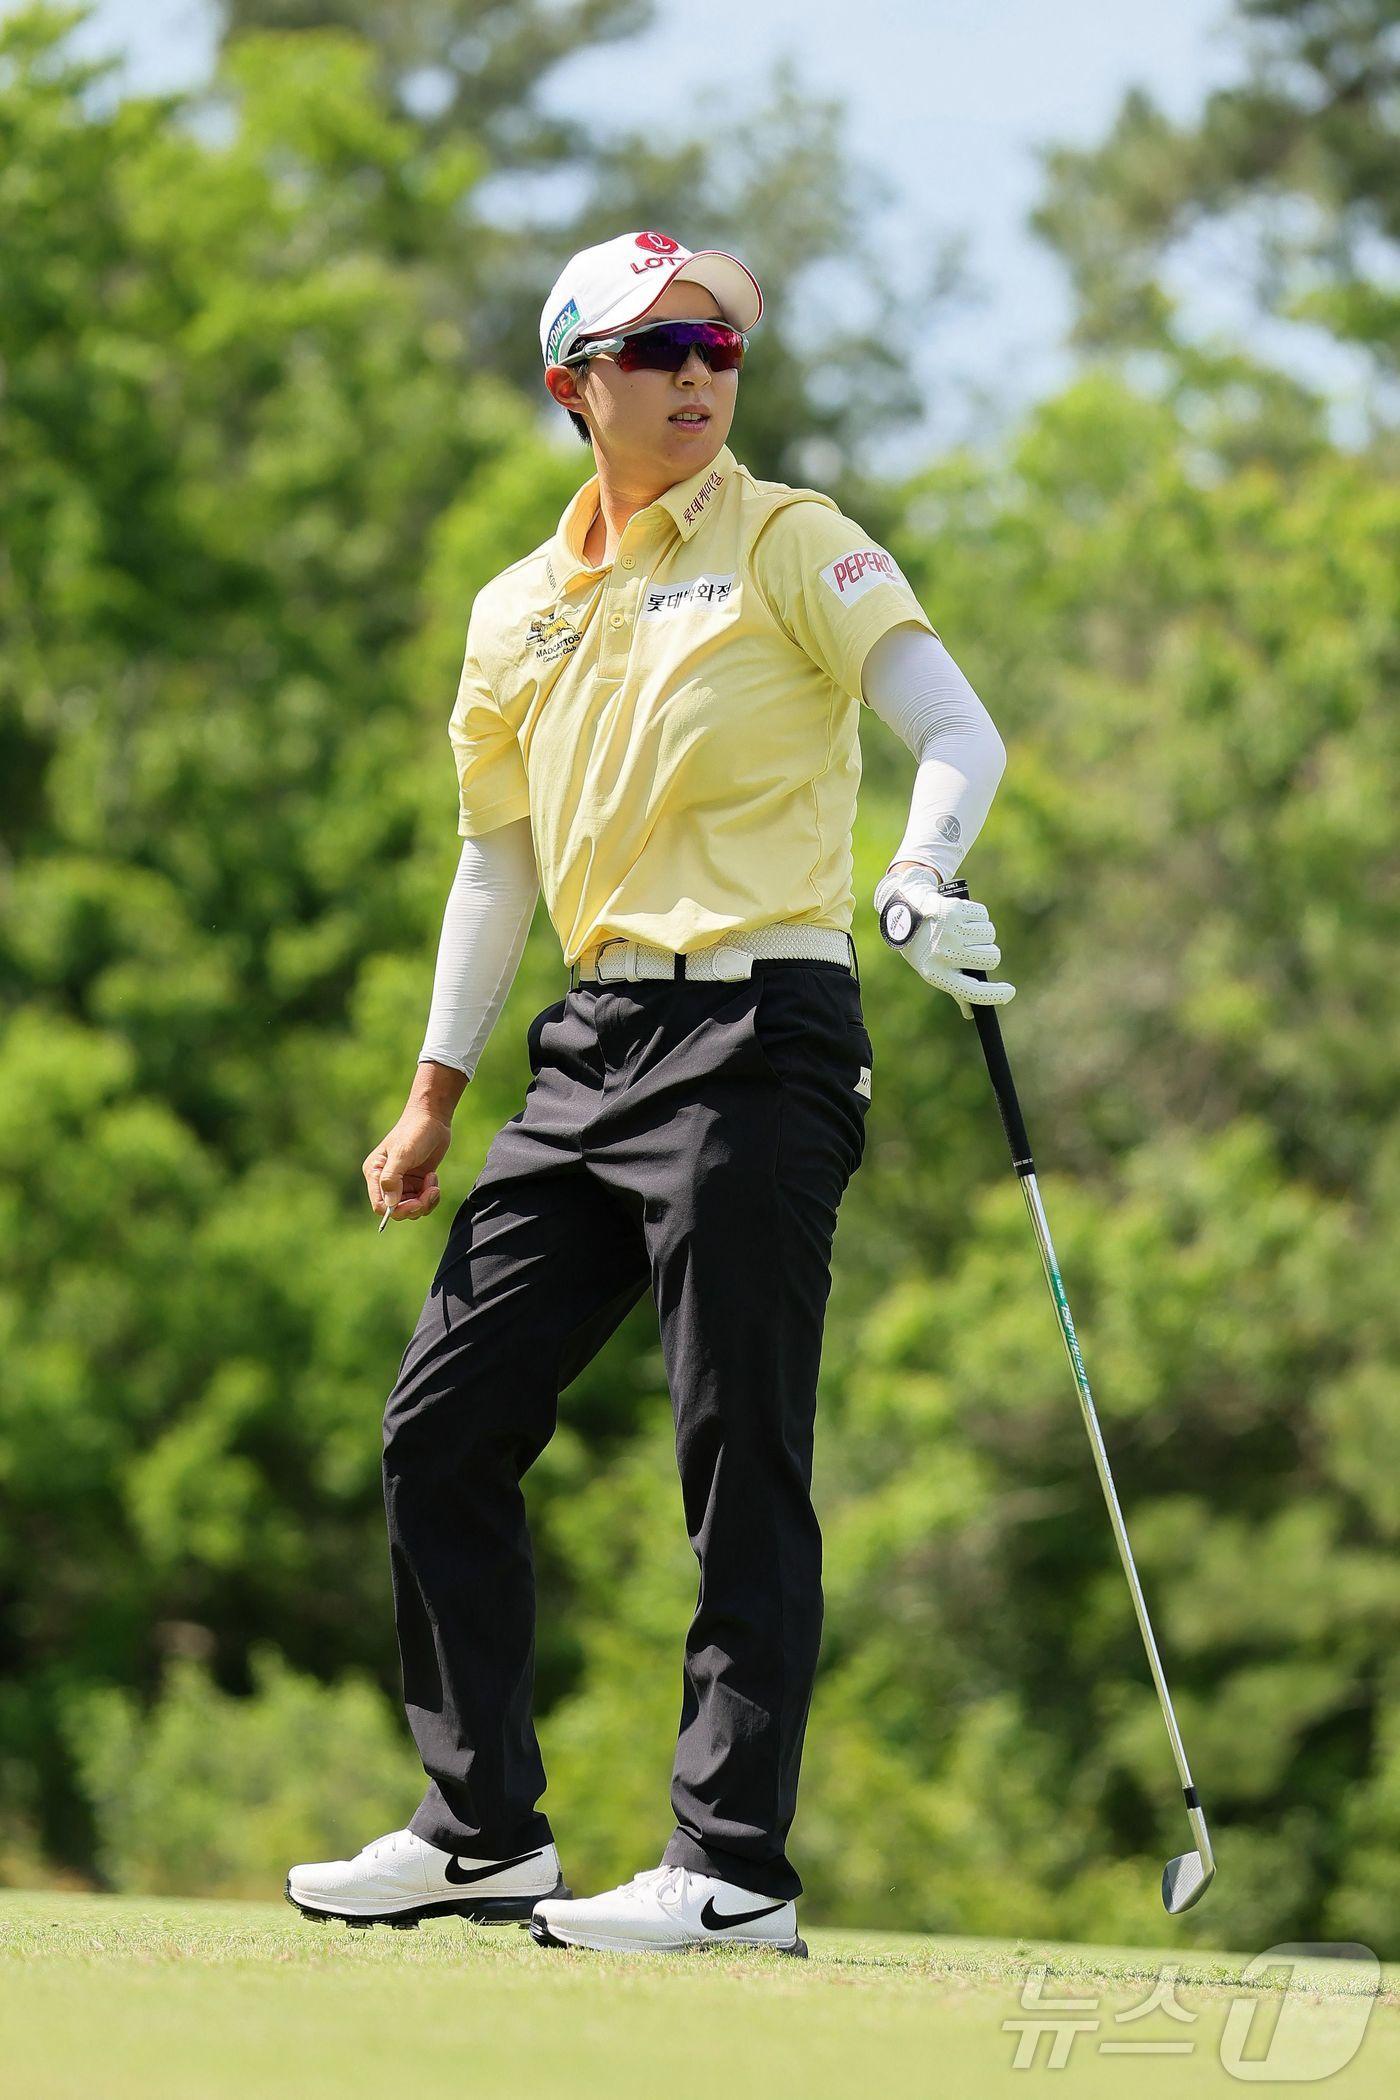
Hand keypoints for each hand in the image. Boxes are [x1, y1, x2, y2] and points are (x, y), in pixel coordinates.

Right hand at [363, 1106, 451, 1224]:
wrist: (433, 1119)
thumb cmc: (415, 1132)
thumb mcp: (403, 1154)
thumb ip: (392, 1178)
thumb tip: (389, 1204)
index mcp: (374, 1173)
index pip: (379, 1205)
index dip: (397, 1210)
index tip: (415, 1202)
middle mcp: (385, 1181)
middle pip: (397, 1211)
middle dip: (416, 1206)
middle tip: (431, 1192)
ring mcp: (402, 1183)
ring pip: (412, 1209)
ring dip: (426, 1201)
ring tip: (433, 1182)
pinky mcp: (415, 1183)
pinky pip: (422, 1202)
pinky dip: (431, 1196)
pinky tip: (433, 1178)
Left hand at [874, 864, 1015, 1017]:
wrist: (902, 912)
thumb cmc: (922, 946)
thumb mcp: (932, 970)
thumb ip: (955, 990)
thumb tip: (972, 1014)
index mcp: (937, 974)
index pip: (974, 992)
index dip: (995, 995)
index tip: (1009, 992)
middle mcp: (945, 954)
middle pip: (991, 958)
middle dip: (988, 952)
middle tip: (973, 947)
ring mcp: (950, 931)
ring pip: (989, 935)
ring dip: (982, 932)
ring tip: (963, 929)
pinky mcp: (955, 910)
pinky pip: (983, 915)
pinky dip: (977, 915)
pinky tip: (960, 915)